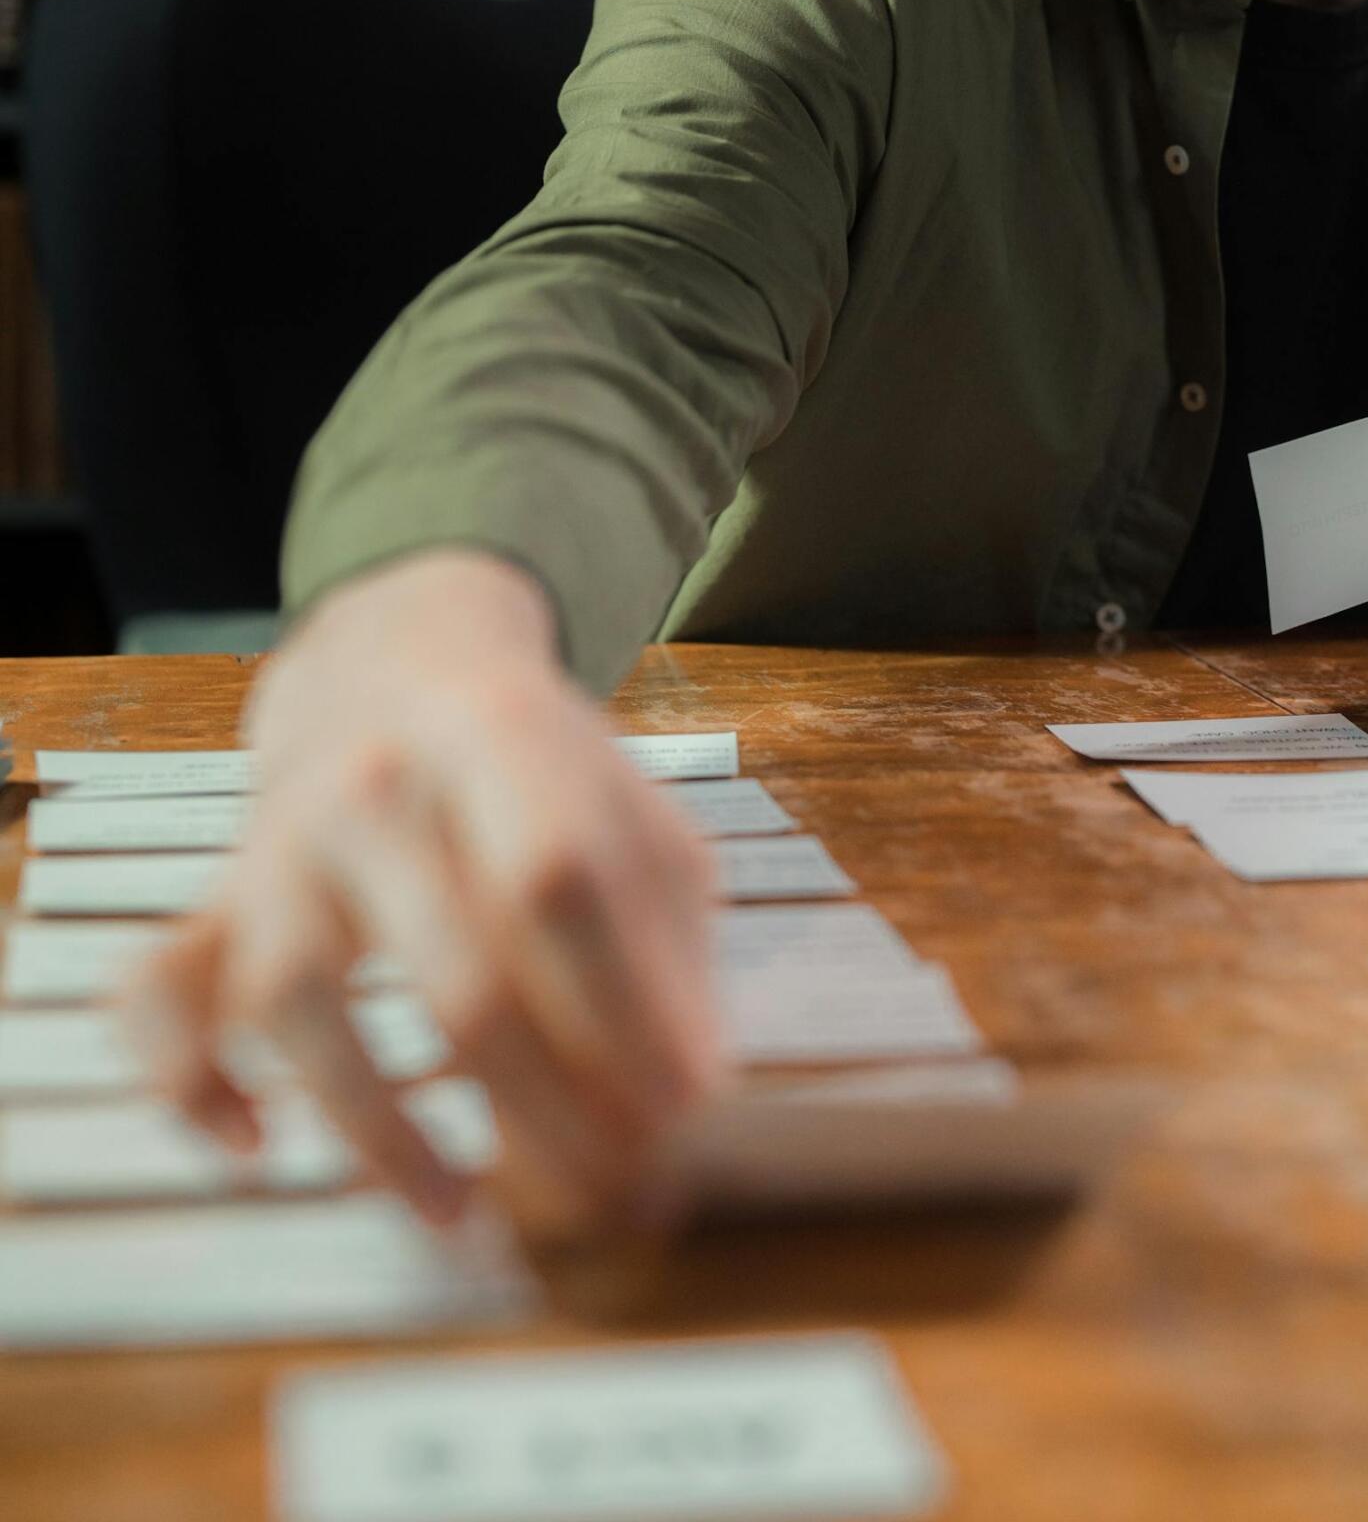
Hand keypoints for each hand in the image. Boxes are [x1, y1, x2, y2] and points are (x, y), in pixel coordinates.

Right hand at [115, 548, 725, 1227]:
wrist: (394, 664)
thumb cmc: (538, 766)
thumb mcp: (628, 806)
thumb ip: (668, 932)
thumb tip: (696, 1091)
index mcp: (496, 732)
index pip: (562, 882)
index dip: (626, 1008)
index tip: (683, 1114)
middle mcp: (373, 782)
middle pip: (459, 971)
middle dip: (547, 1109)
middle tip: (612, 1196)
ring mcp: (279, 842)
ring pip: (304, 1000)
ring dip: (383, 1128)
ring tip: (463, 1212)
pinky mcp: (217, 902)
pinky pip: (162, 997)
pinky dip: (191, 1083)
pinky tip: (257, 1148)